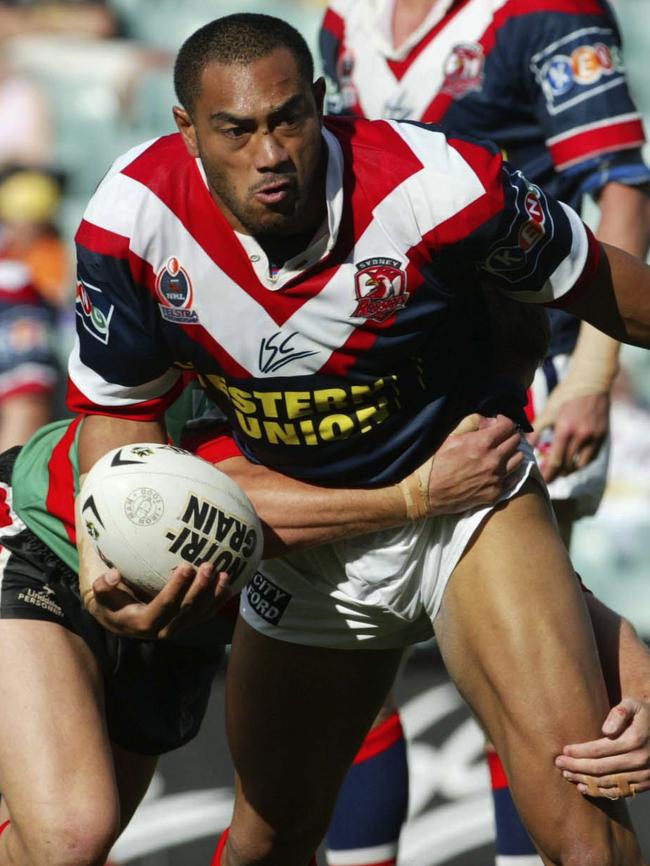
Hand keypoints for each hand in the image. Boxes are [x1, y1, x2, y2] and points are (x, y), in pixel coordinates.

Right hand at [83, 561, 233, 639]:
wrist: (118, 620)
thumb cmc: (109, 601)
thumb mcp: (98, 595)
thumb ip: (102, 586)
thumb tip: (113, 575)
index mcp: (143, 623)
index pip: (164, 606)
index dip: (176, 588)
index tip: (185, 566)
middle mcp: (163, 630)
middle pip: (187, 611)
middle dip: (200, 589)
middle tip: (208, 566)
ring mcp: (177, 628)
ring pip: (200, 614)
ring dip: (214, 595)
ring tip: (224, 574)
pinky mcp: (186, 623)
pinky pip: (206, 614)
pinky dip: (219, 600)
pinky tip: (229, 583)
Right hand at [397, 414, 523, 518]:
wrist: (426, 493)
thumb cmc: (435, 463)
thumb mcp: (450, 437)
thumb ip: (472, 423)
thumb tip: (490, 421)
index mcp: (483, 443)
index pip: (509, 426)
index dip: (505, 421)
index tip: (498, 423)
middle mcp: (494, 460)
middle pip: (517, 441)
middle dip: (509, 436)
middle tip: (499, 438)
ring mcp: (496, 478)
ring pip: (519, 460)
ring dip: (512, 454)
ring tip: (501, 454)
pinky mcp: (495, 493)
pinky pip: (513, 479)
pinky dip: (509, 473)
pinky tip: (498, 471)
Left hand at [529, 391, 609, 483]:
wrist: (592, 382)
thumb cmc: (565, 395)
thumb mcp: (548, 411)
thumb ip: (537, 430)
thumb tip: (526, 445)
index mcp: (565, 431)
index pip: (556, 461)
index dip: (549, 473)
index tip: (544, 480)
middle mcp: (581, 436)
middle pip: (568, 465)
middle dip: (558, 473)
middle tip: (550, 476)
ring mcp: (594, 437)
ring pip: (581, 464)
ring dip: (571, 470)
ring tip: (562, 471)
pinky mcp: (603, 435)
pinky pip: (592, 456)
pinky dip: (582, 462)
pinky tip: (575, 461)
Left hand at [555, 698, 649, 798]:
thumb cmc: (644, 715)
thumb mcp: (634, 705)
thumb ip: (619, 713)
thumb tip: (606, 730)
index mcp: (635, 740)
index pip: (599, 749)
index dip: (580, 751)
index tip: (564, 750)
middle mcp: (639, 760)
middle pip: (600, 768)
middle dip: (576, 766)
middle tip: (559, 763)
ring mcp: (643, 774)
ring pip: (607, 782)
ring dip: (584, 780)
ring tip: (566, 775)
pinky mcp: (645, 784)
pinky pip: (619, 792)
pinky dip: (600, 792)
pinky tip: (583, 787)